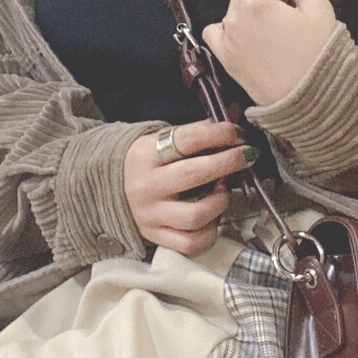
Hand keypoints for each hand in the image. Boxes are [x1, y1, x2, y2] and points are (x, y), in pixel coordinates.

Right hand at [123, 119, 259, 256]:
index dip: (220, 134)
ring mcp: (151, 216)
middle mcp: (147, 186)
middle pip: (195, 174)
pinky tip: (212, 217)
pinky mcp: (156, 238)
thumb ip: (198, 131)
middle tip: (247, 156)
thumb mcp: (164, 140)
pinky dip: (209, 231)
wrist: (110, 190)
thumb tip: (236, 114)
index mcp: (146, 154)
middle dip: (229, 162)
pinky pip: (191, 243)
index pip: (188, 139)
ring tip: (223, 191)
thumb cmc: (149, 162)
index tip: (239, 134)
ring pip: (196, 215)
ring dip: (220, 201)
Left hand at [200, 0, 337, 106]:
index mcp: (256, 3)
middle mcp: (234, 19)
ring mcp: (227, 41)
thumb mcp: (320, 11)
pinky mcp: (226, 60)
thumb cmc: (320, 58)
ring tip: (270, 13)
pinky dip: (229, 25)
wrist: (312, 105)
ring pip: (231, 6)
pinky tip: (247, 29)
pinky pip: (217, 32)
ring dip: (247, 2)